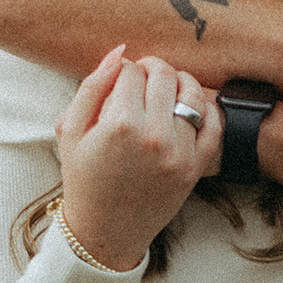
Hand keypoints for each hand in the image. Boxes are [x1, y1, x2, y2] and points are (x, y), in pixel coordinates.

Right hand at [56, 45, 222, 269]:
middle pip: (163, 75)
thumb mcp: (70, 131)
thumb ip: (91, 87)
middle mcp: (153, 136)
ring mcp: (179, 152)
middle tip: (141, 79)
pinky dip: (205, 108)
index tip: (119, 80)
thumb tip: (119, 51)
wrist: (104, 231)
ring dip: (178, 82)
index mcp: (119, 125)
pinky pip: (213, 124)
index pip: (131, 72)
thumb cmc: (83, 178)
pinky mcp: (196, 166)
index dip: (123, 70)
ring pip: (191, 92)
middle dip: (150, 69)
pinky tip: (187, 108)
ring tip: (164, 89)